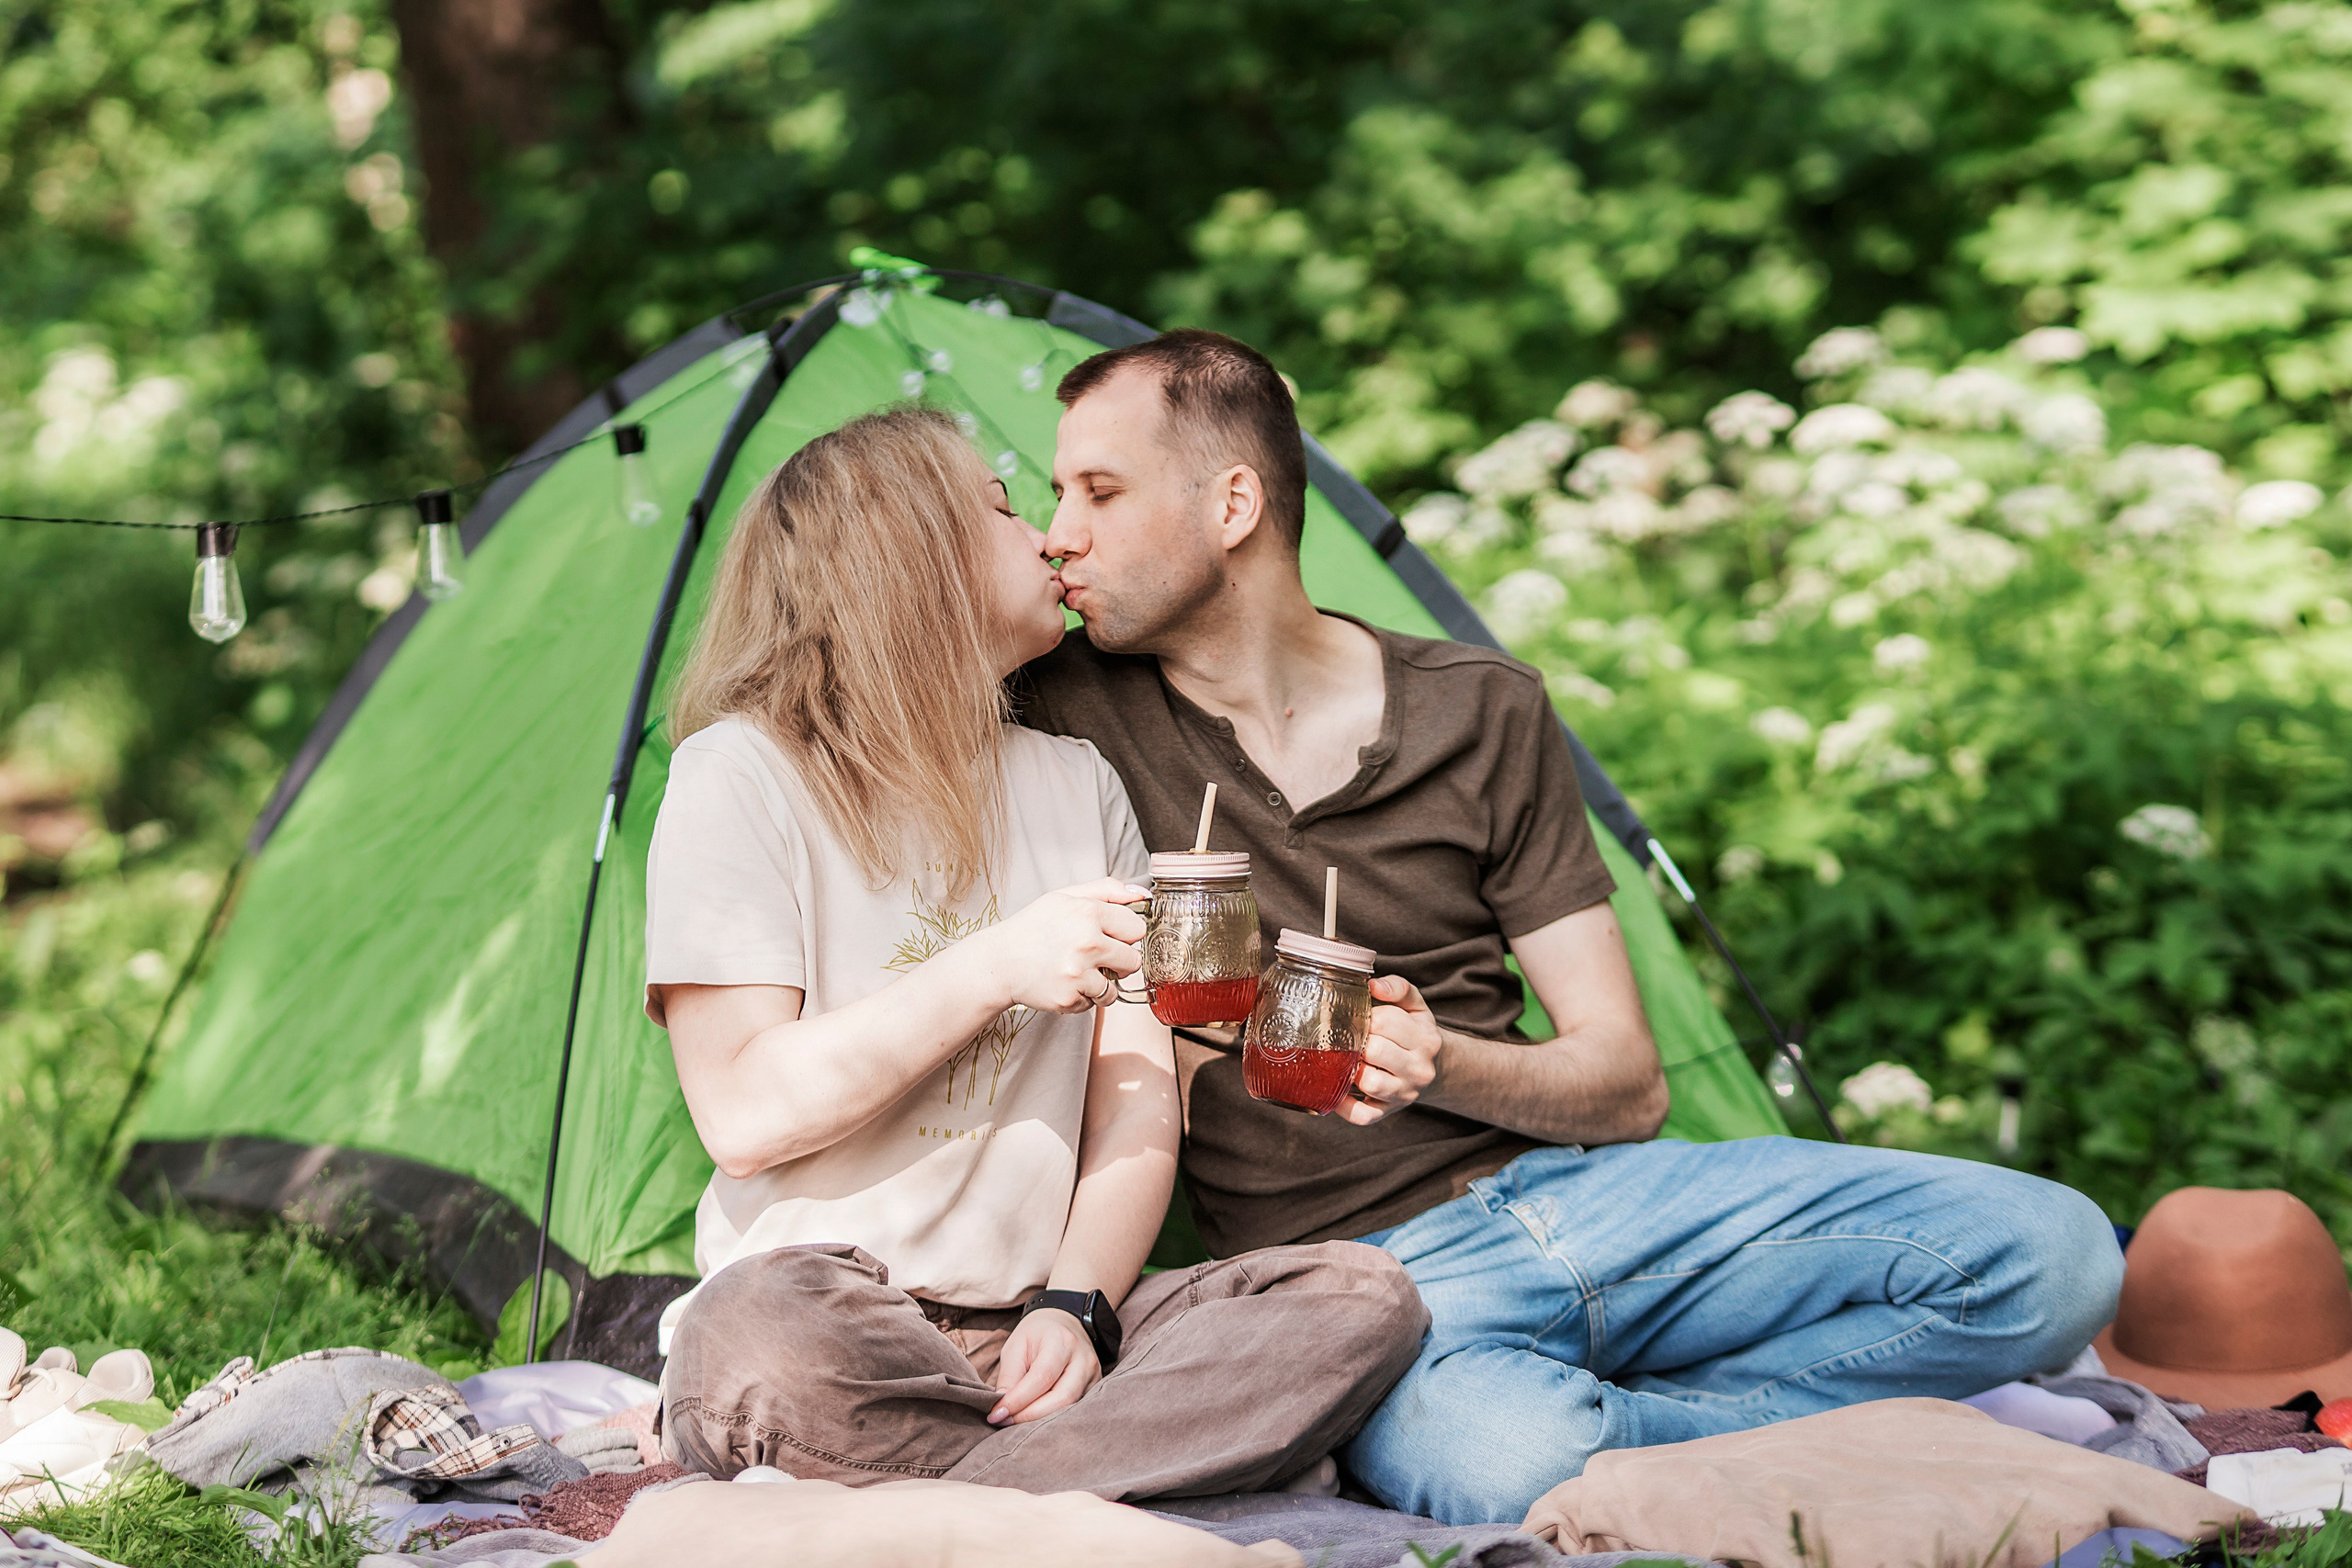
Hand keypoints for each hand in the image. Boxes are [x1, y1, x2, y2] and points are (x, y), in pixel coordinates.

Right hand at [951, 878, 1147, 1015]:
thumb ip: (1106, 889)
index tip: (1109, 936)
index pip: (1136, 928)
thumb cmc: (1033, 928)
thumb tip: (1141, 893)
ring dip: (1101, 983)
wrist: (999, 962)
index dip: (1123, 934)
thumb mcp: (1064, 897)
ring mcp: (1078, 973)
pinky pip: (1094, 1004)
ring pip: (1116, 987)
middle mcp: (1086, 942)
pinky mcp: (1069, 998)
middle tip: (1093, 956)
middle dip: (1118, 961)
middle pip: (1134, 961)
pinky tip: (1064, 983)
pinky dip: (1082, 997)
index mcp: (1088, 912)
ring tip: (1076, 971)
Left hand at [987, 1308, 1101, 1424]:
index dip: (1018, 1400)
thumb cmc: (1036, 1336)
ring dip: (1040, 1419)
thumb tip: (1003, 1409)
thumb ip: (1009, 1377)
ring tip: (1017, 1420)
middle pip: (1061, 1398)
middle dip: (1030, 1415)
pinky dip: (1052, 1417)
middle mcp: (1083, 1358)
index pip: (1041, 1378)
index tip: (996, 1414)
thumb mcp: (1015, 1347)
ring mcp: (1093, 1374)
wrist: (1063, 1324)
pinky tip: (1035, 1417)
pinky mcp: (1095, 1386)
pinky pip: (1075, 1409)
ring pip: (1070, 1408)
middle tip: (1005, 1421)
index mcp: (1061, 1341)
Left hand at [1337, 975, 1441, 1125]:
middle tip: (1351, 1038)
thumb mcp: (1416, 1006)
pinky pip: (1363, 1116)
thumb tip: (1373, 986)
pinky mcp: (1389, 1112)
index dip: (1366, 1017)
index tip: (1361, 1019)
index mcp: (1425, 1039)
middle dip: (1358, 1042)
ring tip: (1349, 1059)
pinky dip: (1346, 1107)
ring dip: (1353, 1070)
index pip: (1387, 1021)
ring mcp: (1405, 1093)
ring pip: (1371, 1083)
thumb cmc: (1416, 1033)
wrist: (1435, 1070)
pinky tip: (1338, 1091)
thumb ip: (1398, 988)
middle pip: (1376, 1051)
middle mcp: (1419, 1069)